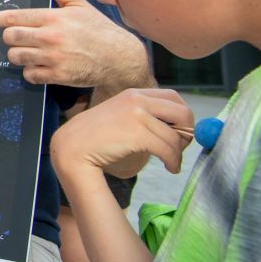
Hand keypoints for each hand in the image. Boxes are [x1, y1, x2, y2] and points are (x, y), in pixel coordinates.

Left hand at [0, 0, 149, 90]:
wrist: (120, 58)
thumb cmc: (98, 29)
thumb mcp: (78, 4)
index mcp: (53, 17)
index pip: (15, 17)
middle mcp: (50, 37)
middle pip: (10, 38)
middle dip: (10, 38)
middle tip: (19, 38)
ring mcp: (53, 58)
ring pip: (16, 57)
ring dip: (18, 56)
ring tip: (31, 52)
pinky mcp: (57, 76)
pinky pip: (29, 75)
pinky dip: (30, 72)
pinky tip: (41, 66)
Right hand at [51, 87, 192, 179]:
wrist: (73, 147)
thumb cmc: (96, 137)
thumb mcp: (121, 116)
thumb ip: (145, 116)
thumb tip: (179, 129)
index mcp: (134, 93)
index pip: (174, 97)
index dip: (183, 117)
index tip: (178, 133)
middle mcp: (137, 99)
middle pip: (182, 112)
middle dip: (187, 133)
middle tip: (179, 148)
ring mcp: (137, 115)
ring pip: (175, 137)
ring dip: (178, 154)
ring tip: (171, 163)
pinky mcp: (138, 133)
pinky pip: (168, 149)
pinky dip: (173, 161)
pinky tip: (170, 168)